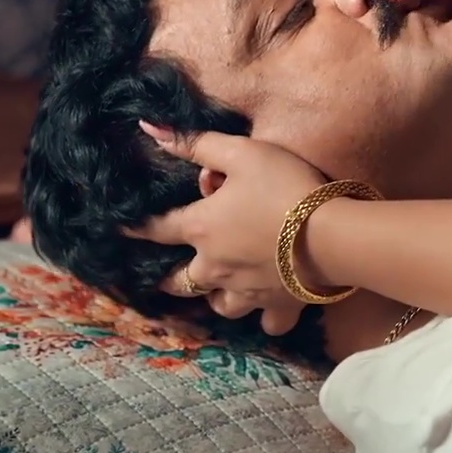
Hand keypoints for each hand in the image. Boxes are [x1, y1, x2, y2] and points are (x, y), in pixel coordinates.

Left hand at [137, 121, 330, 335]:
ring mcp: (246, 291)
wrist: (332, 235)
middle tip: (169, 276)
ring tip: (220, 290)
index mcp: (202, 229)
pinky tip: (267, 310)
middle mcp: (215, 267)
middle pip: (180, 282)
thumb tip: (149, 129)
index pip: (157, 228)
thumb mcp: (242, 153)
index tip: (120, 231)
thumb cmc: (284, 188)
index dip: (135, 228)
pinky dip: (264, 318)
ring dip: (215, 299)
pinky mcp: (278, 305)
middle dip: (171, 279)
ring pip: (219, 305)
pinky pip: (266, 323)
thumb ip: (197, 144)